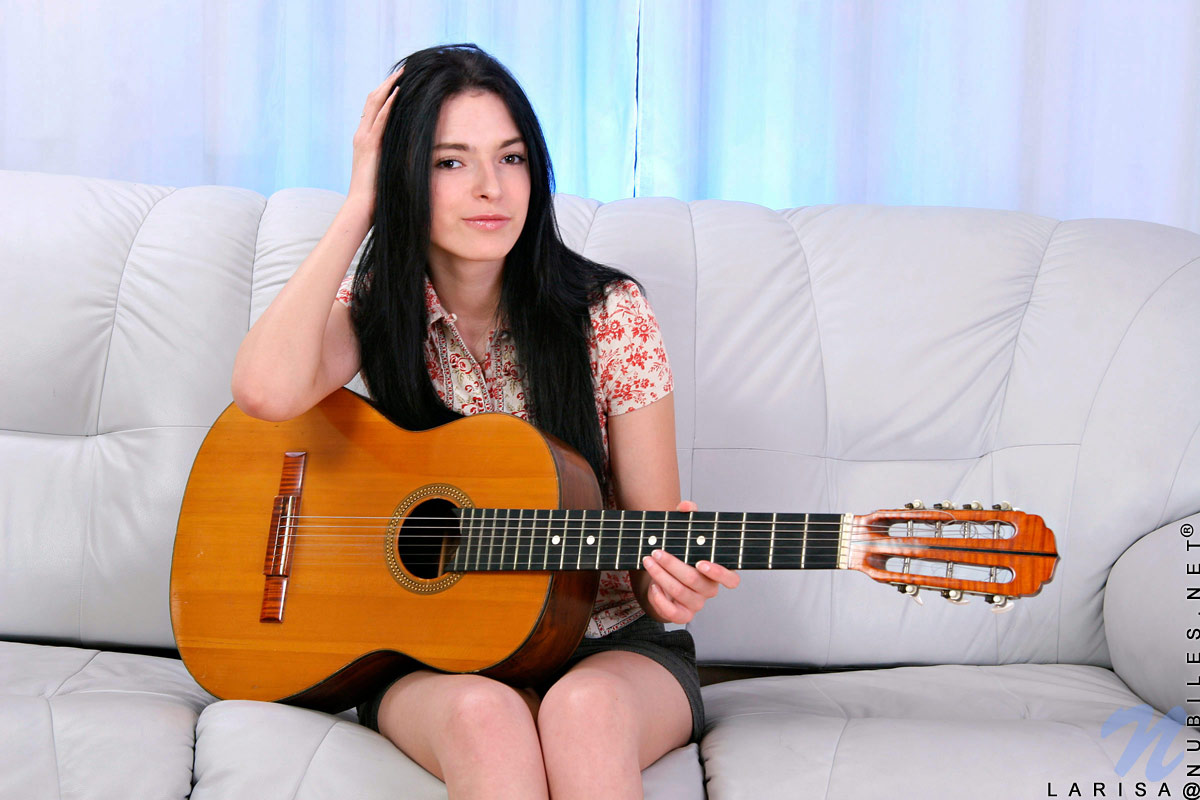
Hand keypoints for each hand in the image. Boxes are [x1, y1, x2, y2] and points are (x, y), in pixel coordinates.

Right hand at [347, 67, 403, 218]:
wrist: (361, 207)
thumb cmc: (375, 194)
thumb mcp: (385, 170)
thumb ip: (391, 159)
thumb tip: (408, 155)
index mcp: (365, 140)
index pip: (374, 109)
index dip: (386, 93)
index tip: (400, 81)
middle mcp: (362, 135)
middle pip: (373, 100)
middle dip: (388, 83)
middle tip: (403, 70)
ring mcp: (364, 139)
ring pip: (375, 104)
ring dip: (389, 86)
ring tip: (403, 73)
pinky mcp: (370, 145)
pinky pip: (380, 119)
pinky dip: (388, 104)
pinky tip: (398, 92)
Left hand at [639, 501, 740, 623]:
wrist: (665, 575)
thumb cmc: (681, 553)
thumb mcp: (685, 534)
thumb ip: (688, 517)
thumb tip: (687, 506)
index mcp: (717, 572)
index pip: (731, 580)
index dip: (719, 573)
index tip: (701, 562)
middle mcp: (709, 590)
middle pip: (696, 581)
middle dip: (673, 565)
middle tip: (657, 552)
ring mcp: (696, 603)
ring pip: (681, 594)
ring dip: (661, 577)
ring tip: (649, 562)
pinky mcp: (682, 615)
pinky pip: (673, 614)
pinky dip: (660, 600)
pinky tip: (653, 586)